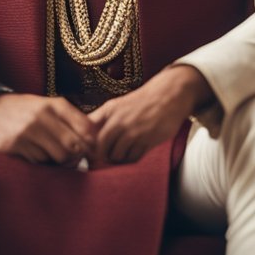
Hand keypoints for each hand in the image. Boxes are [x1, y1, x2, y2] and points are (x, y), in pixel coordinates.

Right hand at [0, 93, 96, 165]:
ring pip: (55, 157)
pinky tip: (34, 151)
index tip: (89, 148)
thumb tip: (95, 140)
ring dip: (56, 160)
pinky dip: (40, 160)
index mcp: (55, 105)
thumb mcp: (50, 106)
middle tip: (73, 158)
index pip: (85, 128)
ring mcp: (27, 130)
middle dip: (76, 156)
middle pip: (72, 147)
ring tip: (52, 153)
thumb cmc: (28, 110)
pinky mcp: (14, 144)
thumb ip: (72, 119)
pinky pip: (37, 161)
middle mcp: (42, 116)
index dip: (91, 142)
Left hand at [87, 65, 211, 164]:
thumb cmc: (141, 102)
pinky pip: (133, 157)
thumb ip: (101, 118)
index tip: (89, 149)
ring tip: (121, 155)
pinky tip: (132, 153)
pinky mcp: (147, 140)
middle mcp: (119, 121)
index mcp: (109, 110)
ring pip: (117, 155)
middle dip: (102, 156)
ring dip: (117, 159)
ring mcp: (133, 131)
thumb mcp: (118, 105)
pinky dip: (130, 159)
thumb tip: (85, 136)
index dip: (87, 143)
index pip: (89, 131)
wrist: (168, 95)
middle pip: (101, 148)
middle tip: (105, 157)